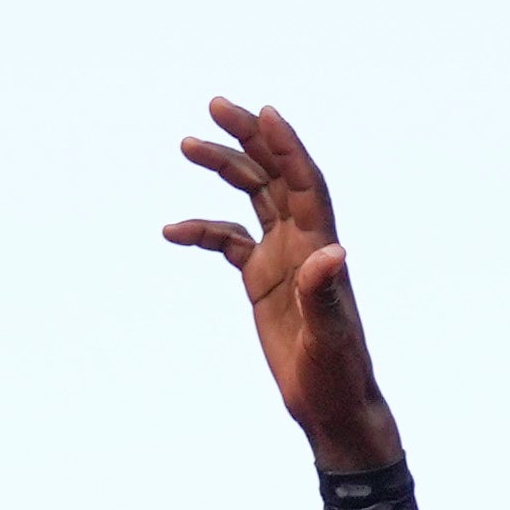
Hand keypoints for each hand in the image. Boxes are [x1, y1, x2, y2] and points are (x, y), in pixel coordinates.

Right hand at [167, 98, 405, 473]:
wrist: (330, 404)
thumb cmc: (337, 372)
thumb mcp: (329, 337)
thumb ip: (324, 293)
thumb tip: (332, 251)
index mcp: (319, 246)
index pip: (304, 183)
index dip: (286, 146)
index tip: (263, 113)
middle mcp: (302, 242)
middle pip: (274, 175)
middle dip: (247, 138)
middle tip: (215, 106)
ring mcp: (281, 258)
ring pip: (251, 198)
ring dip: (224, 168)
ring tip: (187, 144)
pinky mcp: (262, 280)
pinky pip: (228, 241)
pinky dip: (203, 231)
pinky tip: (172, 231)